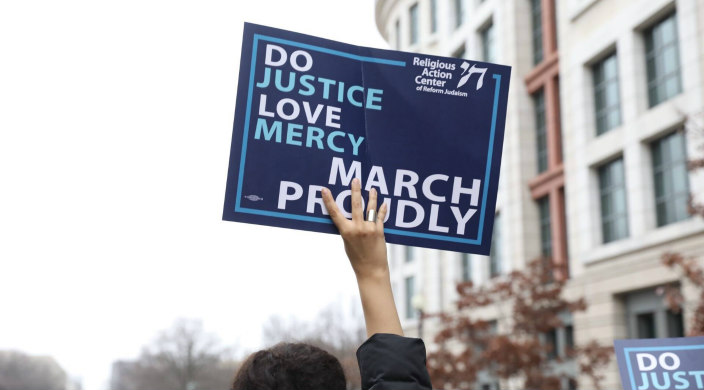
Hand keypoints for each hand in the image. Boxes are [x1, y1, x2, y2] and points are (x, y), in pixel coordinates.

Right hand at [322, 178, 402, 336]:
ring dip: (371, 197)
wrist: (371, 270)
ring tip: (372, 188)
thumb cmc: (357, 258)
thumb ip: (348, 229)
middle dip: (355, 191)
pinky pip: (380, 217)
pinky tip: (384, 203)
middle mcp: (357, 228)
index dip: (329, 200)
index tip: (325, 189)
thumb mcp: (347, 243)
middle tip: (356, 179)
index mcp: (345, 232)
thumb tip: (349, 218)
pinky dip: (382, 209)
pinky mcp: (380, 231)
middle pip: (356, 205)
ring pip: (370, 208)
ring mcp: (369, 229)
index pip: (335, 213)